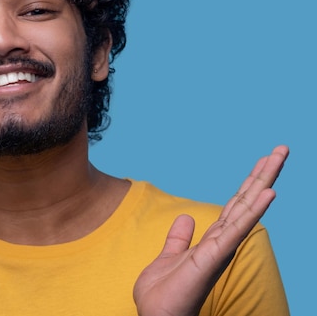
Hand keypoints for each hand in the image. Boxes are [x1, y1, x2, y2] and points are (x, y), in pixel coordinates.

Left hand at [133, 145, 288, 315]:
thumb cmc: (164, 296)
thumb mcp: (168, 258)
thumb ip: (179, 238)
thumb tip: (187, 217)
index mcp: (212, 241)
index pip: (235, 206)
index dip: (249, 184)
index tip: (264, 160)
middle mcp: (222, 243)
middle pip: (245, 202)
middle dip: (263, 175)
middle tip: (282, 149)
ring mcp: (220, 249)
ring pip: (246, 210)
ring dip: (263, 183)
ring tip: (279, 158)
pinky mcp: (213, 258)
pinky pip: (236, 230)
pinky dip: (253, 211)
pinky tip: (269, 194)